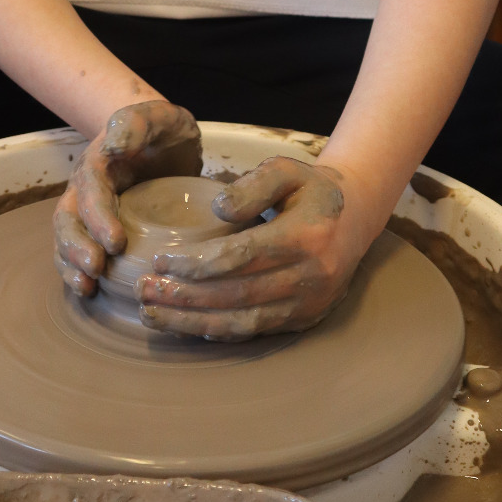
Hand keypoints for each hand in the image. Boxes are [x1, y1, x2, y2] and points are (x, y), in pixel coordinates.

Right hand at [53, 100, 201, 296]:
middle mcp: (85, 189)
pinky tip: (90, 291)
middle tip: (95, 268)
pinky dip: (77, 272)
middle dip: (77, 247)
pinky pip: (77, 252)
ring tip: (86, 286)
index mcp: (100, 163)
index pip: (92, 191)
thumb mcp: (159, 116)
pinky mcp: (97, 229)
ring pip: (66, 239)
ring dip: (71, 264)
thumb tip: (116, 143)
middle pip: (68, 219)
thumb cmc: (162, 130)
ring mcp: (87, 211)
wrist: (161, 139)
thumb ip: (138, 121)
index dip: (99, 218)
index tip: (116, 243)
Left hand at [138, 156, 373, 339]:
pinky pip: (256, 331)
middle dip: (184, 296)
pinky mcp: (304, 319)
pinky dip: (219, 331)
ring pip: (242, 321)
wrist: (357, 217)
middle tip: (144, 291)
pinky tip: (187, 326)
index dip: (197, 263)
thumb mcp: (286, 170)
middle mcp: (311, 276)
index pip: (240, 256)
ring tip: (152, 315)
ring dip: (193, 322)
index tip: (160, 260)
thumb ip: (252, 184)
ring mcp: (309, 303)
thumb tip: (218, 208)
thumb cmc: (311, 190)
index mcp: (305, 236)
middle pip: (235, 294)